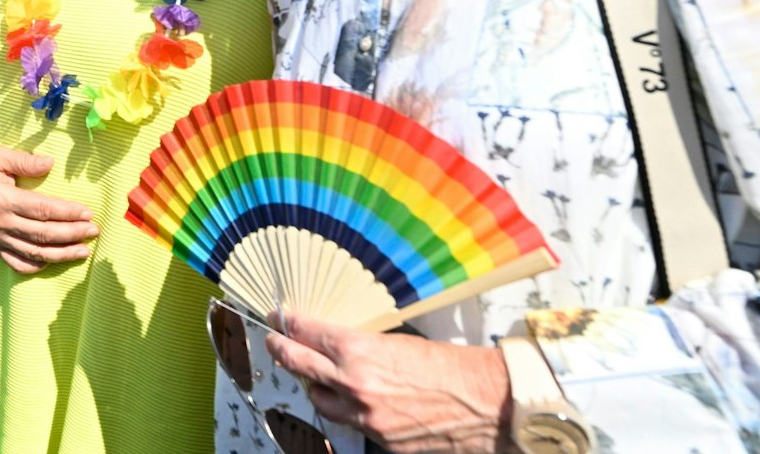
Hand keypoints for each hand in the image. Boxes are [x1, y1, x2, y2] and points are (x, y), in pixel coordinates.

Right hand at [0, 147, 97, 273]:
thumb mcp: (0, 156)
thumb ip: (25, 161)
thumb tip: (51, 163)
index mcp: (3, 198)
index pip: (43, 209)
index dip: (67, 213)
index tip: (87, 212)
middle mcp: (0, 222)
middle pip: (43, 233)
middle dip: (72, 234)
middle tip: (93, 231)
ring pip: (34, 252)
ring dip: (61, 253)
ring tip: (83, 250)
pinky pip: (16, 262)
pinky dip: (35, 266)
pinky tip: (52, 260)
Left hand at [266, 313, 512, 453]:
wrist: (486, 402)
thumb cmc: (451, 367)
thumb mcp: (398, 342)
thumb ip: (359, 346)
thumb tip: (333, 344)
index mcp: (356, 351)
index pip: (304, 333)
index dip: (286, 324)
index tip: (278, 319)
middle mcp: (353, 384)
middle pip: (296, 364)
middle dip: (280, 349)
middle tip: (273, 341)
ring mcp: (364, 416)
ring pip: (319, 400)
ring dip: (317, 387)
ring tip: (320, 376)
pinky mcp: (379, 440)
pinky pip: (351, 423)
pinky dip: (350, 411)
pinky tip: (358, 401)